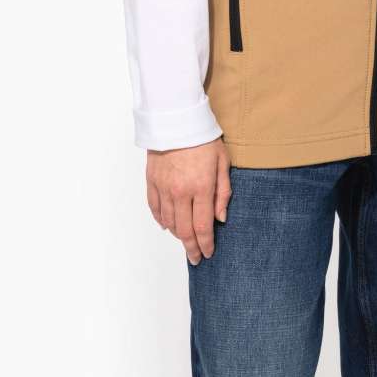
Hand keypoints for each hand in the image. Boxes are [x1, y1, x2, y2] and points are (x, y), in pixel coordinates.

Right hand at [146, 137, 231, 264]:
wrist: (177, 119)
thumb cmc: (203, 138)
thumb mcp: (223, 162)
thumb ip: (223, 192)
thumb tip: (221, 218)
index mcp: (201, 187)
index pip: (202, 226)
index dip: (205, 244)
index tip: (208, 254)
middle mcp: (181, 192)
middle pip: (184, 230)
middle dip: (191, 247)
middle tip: (196, 257)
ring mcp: (164, 187)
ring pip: (169, 222)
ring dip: (177, 235)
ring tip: (185, 241)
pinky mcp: (152, 181)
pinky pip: (155, 208)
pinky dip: (161, 220)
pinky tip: (167, 225)